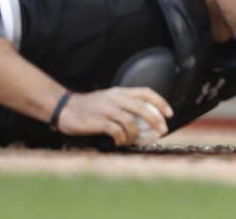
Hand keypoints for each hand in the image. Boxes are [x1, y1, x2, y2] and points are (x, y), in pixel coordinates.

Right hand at [56, 86, 173, 146]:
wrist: (66, 109)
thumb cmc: (90, 107)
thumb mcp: (109, 100)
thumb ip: (125, 105)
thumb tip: (146, 119)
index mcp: (120, 92)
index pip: (146, 93)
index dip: (160, 102)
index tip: (169, 114)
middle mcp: (116, 98)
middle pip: (142, 107)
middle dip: (155, 120)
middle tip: (162, 131)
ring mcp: (107, 109)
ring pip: (130, 122)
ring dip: (135, 135)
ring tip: (132, 141)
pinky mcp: (98, 121)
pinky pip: (117, 131)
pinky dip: (122, 139)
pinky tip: (119, 142)